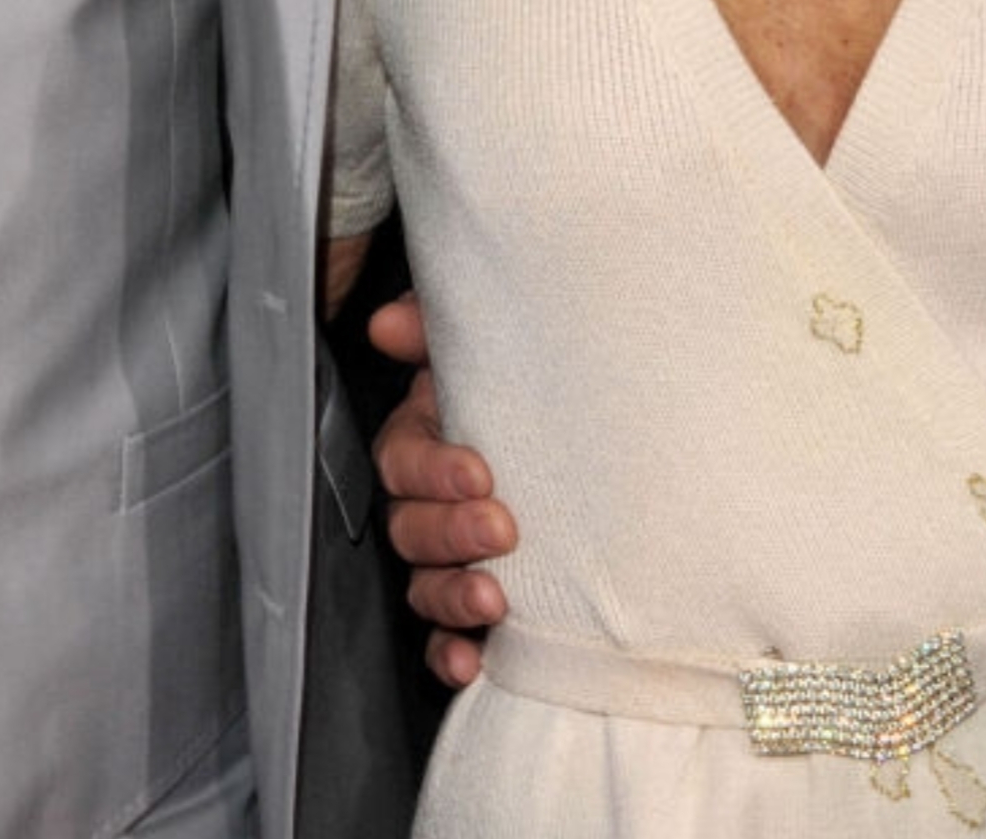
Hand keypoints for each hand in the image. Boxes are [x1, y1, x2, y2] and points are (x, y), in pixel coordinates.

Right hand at [369, 291, 514, 685]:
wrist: (596, 439)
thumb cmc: (529, 387)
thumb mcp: (488, 350)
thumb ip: (434, 328)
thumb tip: (388, 323)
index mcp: (426, 437)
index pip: (402, 458)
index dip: (433, 469)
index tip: (480, 472)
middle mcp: (428, 501)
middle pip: (408, 526)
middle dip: (450, 533)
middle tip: (501, 530)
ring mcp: (448, 558)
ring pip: (422, 585)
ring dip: (450, 597)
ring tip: (493, 602)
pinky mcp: (472, 609)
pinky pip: (442, 639)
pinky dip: (449, 653)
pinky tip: (470, 662)